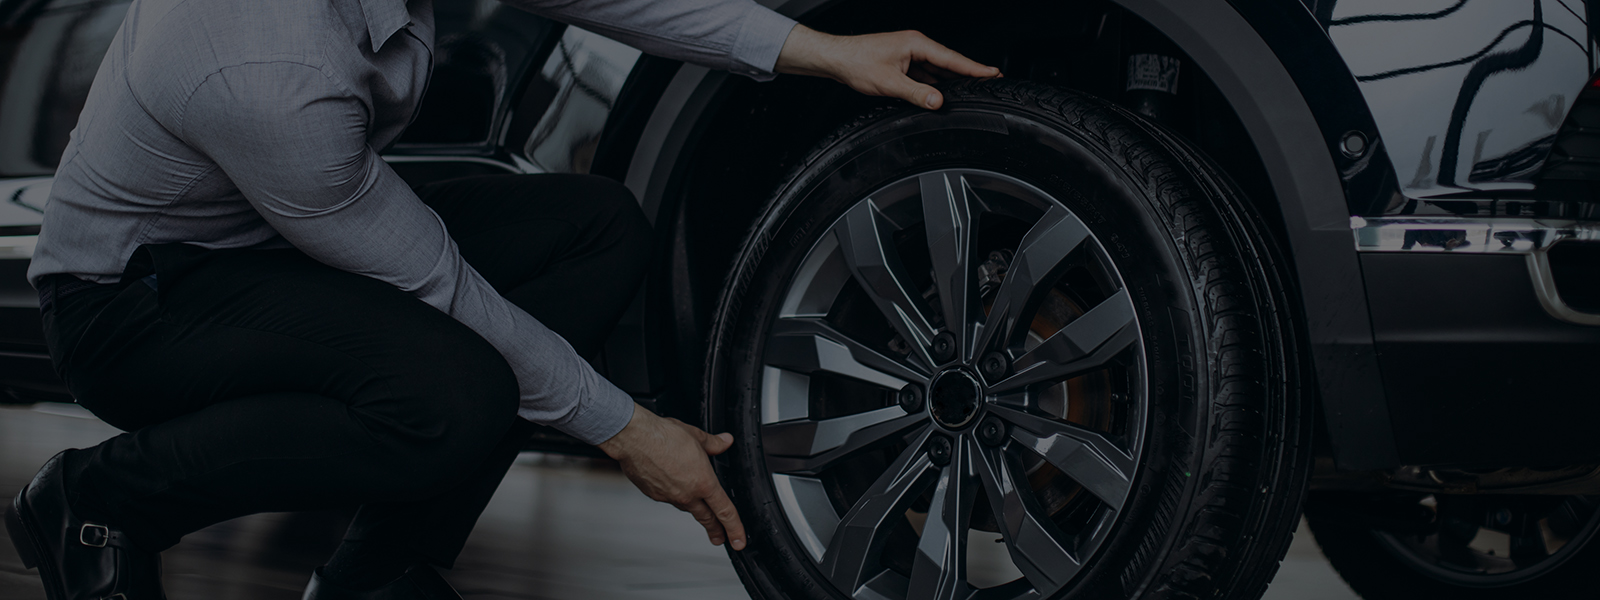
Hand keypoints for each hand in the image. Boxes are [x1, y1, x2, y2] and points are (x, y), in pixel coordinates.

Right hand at [597, 403, 746, 549]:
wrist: (634, 439)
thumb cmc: (663, 436)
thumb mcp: (696, 436)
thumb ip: (713, 443)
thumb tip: (725, 441)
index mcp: (703, 482)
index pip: (725, 511)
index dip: (735, 529)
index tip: (739, 541)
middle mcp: (687, 494)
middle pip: (707, 519)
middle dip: (716, 531)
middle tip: (720, 538)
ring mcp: (669, 497)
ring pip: (687, 507)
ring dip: (695, 510)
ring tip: (700, 510)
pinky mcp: (654, 495)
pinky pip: (669, 499)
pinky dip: (675, 495)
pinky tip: (674, 487)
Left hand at [775, 24, 1000, 109]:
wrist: (836, 58)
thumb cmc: (857, 63)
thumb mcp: (889, 83)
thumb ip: (916, 94)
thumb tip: (939, 101)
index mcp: (916, 44)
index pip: (952, 59)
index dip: (974, 68)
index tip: (993, 73)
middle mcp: (915, 45)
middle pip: (948, 63)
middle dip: (968, 73)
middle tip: (990, 81)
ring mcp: (908, 54)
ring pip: (936, 70)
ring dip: (951, 80)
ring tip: (971, 89)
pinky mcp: (902, 62)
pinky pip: (924, 74)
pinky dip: (934, 83)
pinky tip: (941, 93)